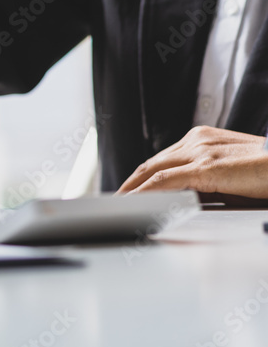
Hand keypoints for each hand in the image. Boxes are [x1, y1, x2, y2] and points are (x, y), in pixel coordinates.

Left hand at [117, 127, 267, 200]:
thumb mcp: (233, 181)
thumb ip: (208, 185)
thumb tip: (185, 202)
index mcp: (203, 140)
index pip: (164, 160)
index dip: (143, 177)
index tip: (129, 192)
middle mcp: (197, 141)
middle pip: (153, 163)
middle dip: (130, 184)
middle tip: (114, 201)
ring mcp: (200, 151)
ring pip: (153, 171)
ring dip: (131, 190)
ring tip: (116, 207)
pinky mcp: (205, 166)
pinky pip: (164, 181)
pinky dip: (144, 193)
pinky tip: (133, 204)